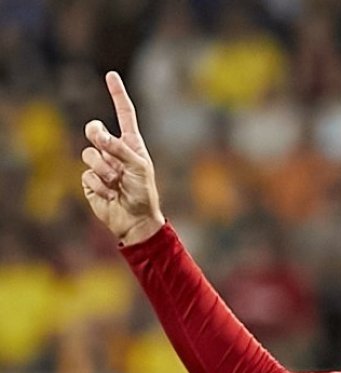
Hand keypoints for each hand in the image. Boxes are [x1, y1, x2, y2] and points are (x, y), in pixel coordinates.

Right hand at [81, 71, 164, 245]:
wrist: (135, 219)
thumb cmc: (144, 192)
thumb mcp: (139, 167)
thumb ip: (120, 149)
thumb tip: (99, 136)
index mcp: (131, 144)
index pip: (124, 114)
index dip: (117, 95)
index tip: (111, 75)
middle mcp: (114, 151)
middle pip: (94, 130)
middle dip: (96, 135)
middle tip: (103, 143)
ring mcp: (100, 164)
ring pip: (89, 154)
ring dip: (103, 169)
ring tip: (116, 183)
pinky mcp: (90, 180)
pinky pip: (86, 174)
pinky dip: (99, 185)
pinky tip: (110, 194)